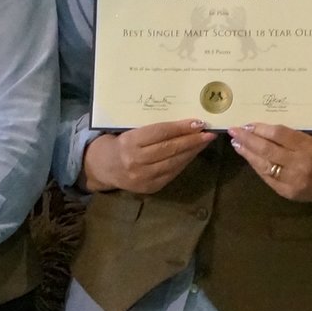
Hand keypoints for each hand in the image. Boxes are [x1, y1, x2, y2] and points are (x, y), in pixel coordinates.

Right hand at [82, 120, 215, 194]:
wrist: (102, 168)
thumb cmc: (119, 143)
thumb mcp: (129, 131)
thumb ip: (151, 129)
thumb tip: (183, 123)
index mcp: (129, 143)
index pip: (160, 133)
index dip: (181, 128)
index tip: (198, 122)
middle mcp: (135, 161)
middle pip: (169, 148)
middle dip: (192, 140)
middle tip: (209, 132)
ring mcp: (143, 177)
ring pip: (174, 162)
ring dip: (192, 152)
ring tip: (205, 142)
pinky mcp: (150, 188)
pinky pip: (172, 173)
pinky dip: (184, 162)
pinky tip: (193, 154)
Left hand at [227, 123, 311, 204]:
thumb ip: (291, 138)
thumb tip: (262, 130)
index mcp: (309, 146)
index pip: (279, 134)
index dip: (261, 128)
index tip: (248, 124)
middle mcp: (300, 163)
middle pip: (268, 149)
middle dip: (248, 139)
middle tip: (234, 131)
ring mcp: (293, 180)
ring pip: (264, 165)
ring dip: (248, 154)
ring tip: (237, 144)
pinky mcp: (288, 192)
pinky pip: (267, 178)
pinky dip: (256, 167)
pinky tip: (249, 158)